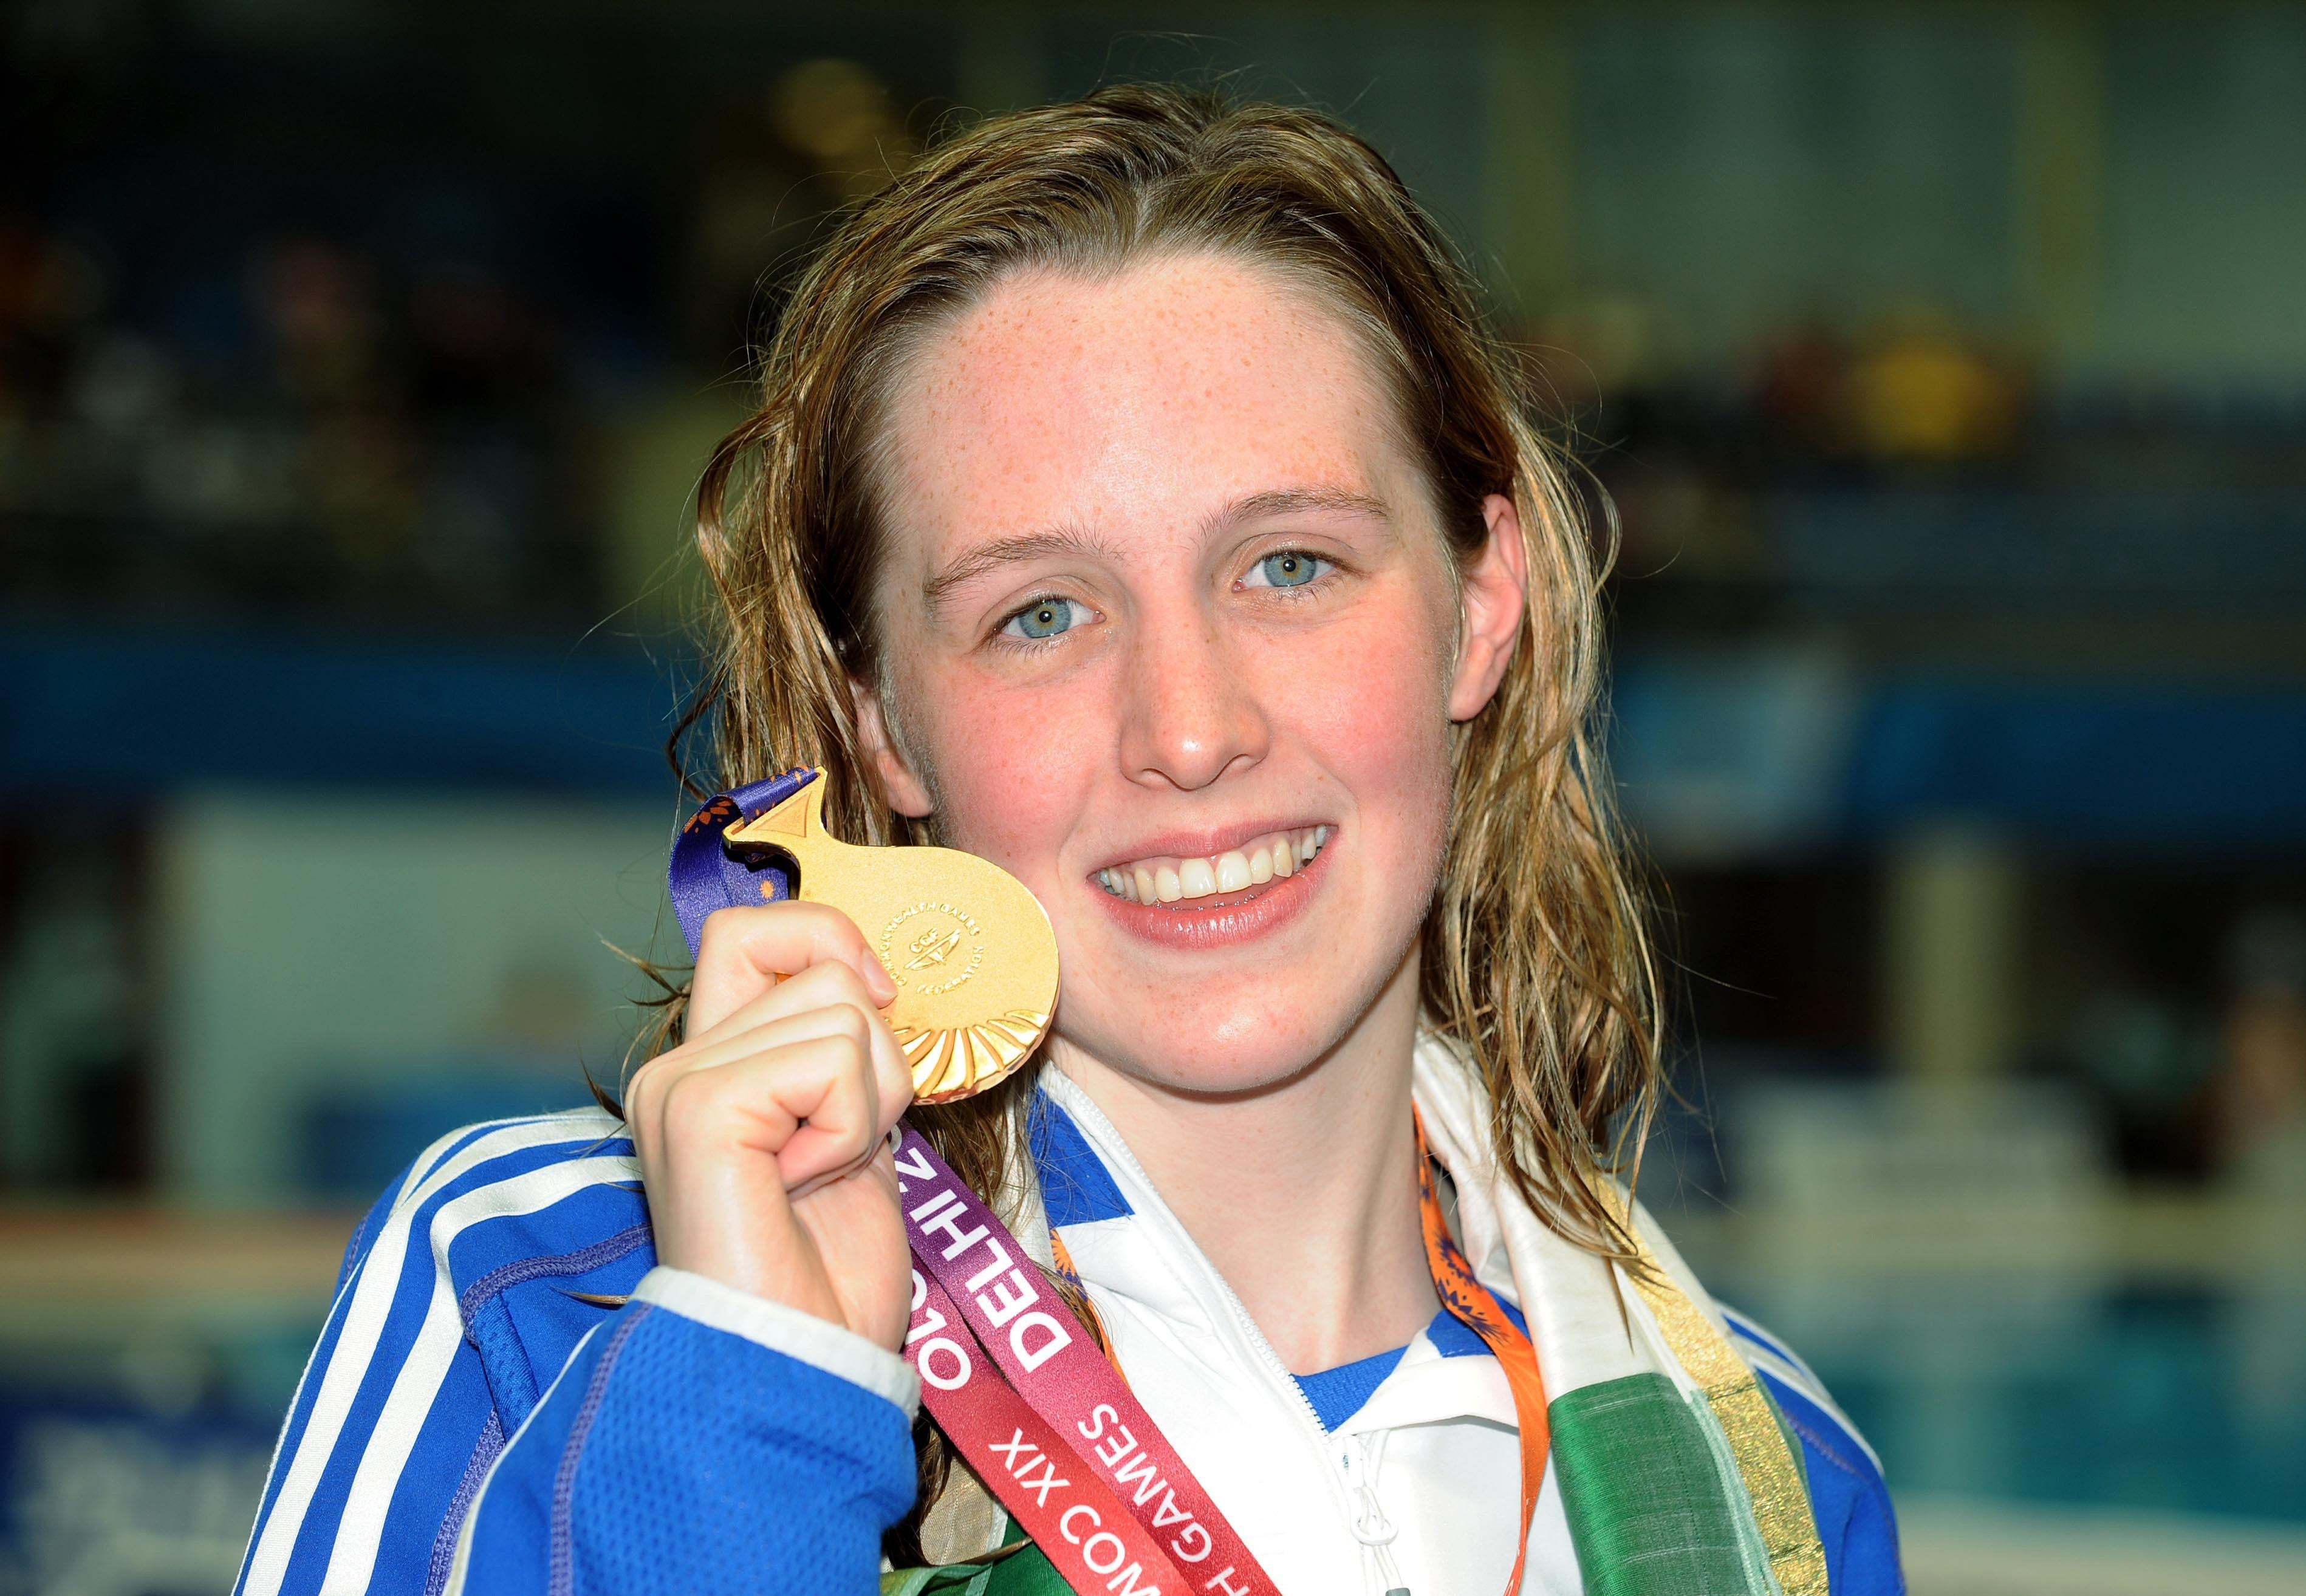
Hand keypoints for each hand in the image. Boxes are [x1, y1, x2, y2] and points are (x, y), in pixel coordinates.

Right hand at [627, 902, 915, 1348]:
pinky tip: (804, 1187)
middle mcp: (678, 1064)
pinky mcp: (699, 1107)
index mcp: (707, 1065)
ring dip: (869, 1100)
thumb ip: (844, 1057)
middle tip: (840, 1150)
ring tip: (821, 1176)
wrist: (799, 1367)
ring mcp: (679, 1083)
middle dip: (877, 1059)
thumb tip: (879, 983)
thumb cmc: (826, 1277)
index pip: (755, 929)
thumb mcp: (850, 1136)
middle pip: (824, 966)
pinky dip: (851, 1128)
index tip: (879, 1008)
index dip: (831, 941)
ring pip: (842, 1008)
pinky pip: (832, 1062)